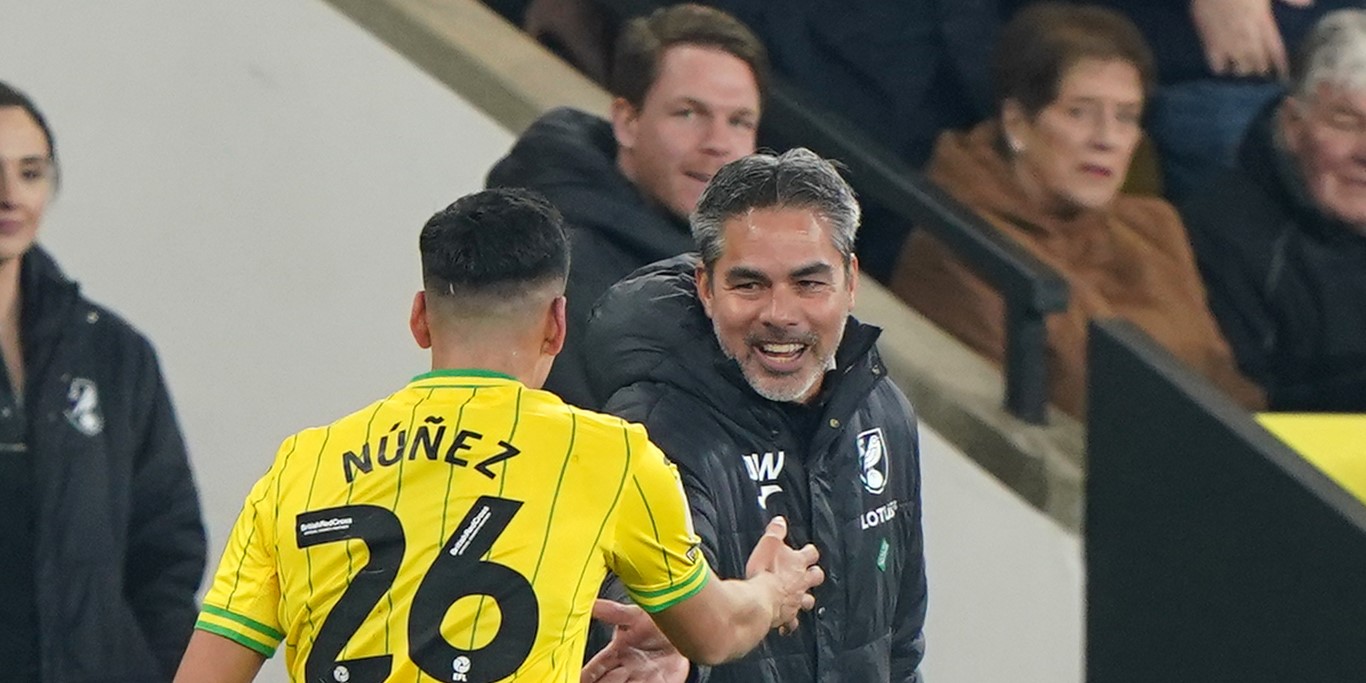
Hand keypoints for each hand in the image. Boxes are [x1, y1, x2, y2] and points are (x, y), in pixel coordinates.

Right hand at [581, 600, 689, 682]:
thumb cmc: (657, 621)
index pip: (595, 668)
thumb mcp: (633, 615)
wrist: (688, 628)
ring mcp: (642, 677)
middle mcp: (626, 667)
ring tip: (614, 679)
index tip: (574, 677)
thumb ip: (610, 612)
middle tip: (593, 680)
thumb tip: (589, 602)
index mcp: (616, 652)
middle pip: (605, 681)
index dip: (586, 675)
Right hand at [743, 516, 823, 633]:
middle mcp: (801, 582)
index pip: (811, 554)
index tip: (807, 551)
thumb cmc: (763, 573)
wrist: (760, 601)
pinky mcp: (787, 616)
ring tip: (802, 599)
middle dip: (814, 575)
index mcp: (797, 563)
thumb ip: (775, 532)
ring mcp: (796, 600)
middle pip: (816, 577)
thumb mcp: (768, 544)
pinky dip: (790, 622)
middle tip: (810, 574)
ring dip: (805, 599)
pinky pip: (792, 622)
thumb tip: (780, 521)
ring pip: (808, 600)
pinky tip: (786, 624)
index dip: (809, 552)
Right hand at [1190, 0, 1311, 78]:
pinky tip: (1224, 70)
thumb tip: (1309, 5)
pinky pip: (1216, 65)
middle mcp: (1247, 36)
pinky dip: (1222, 70)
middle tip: (1263, 79)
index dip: (1281, 66)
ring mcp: (1228, 41)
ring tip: (1246, 77)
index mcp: (1263, 22)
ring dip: (1244, 73)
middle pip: (1258, 63)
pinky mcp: (1210, 42)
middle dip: (1262, 72)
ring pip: (1240, 67)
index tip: (1284, 77)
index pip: (1276, 50)